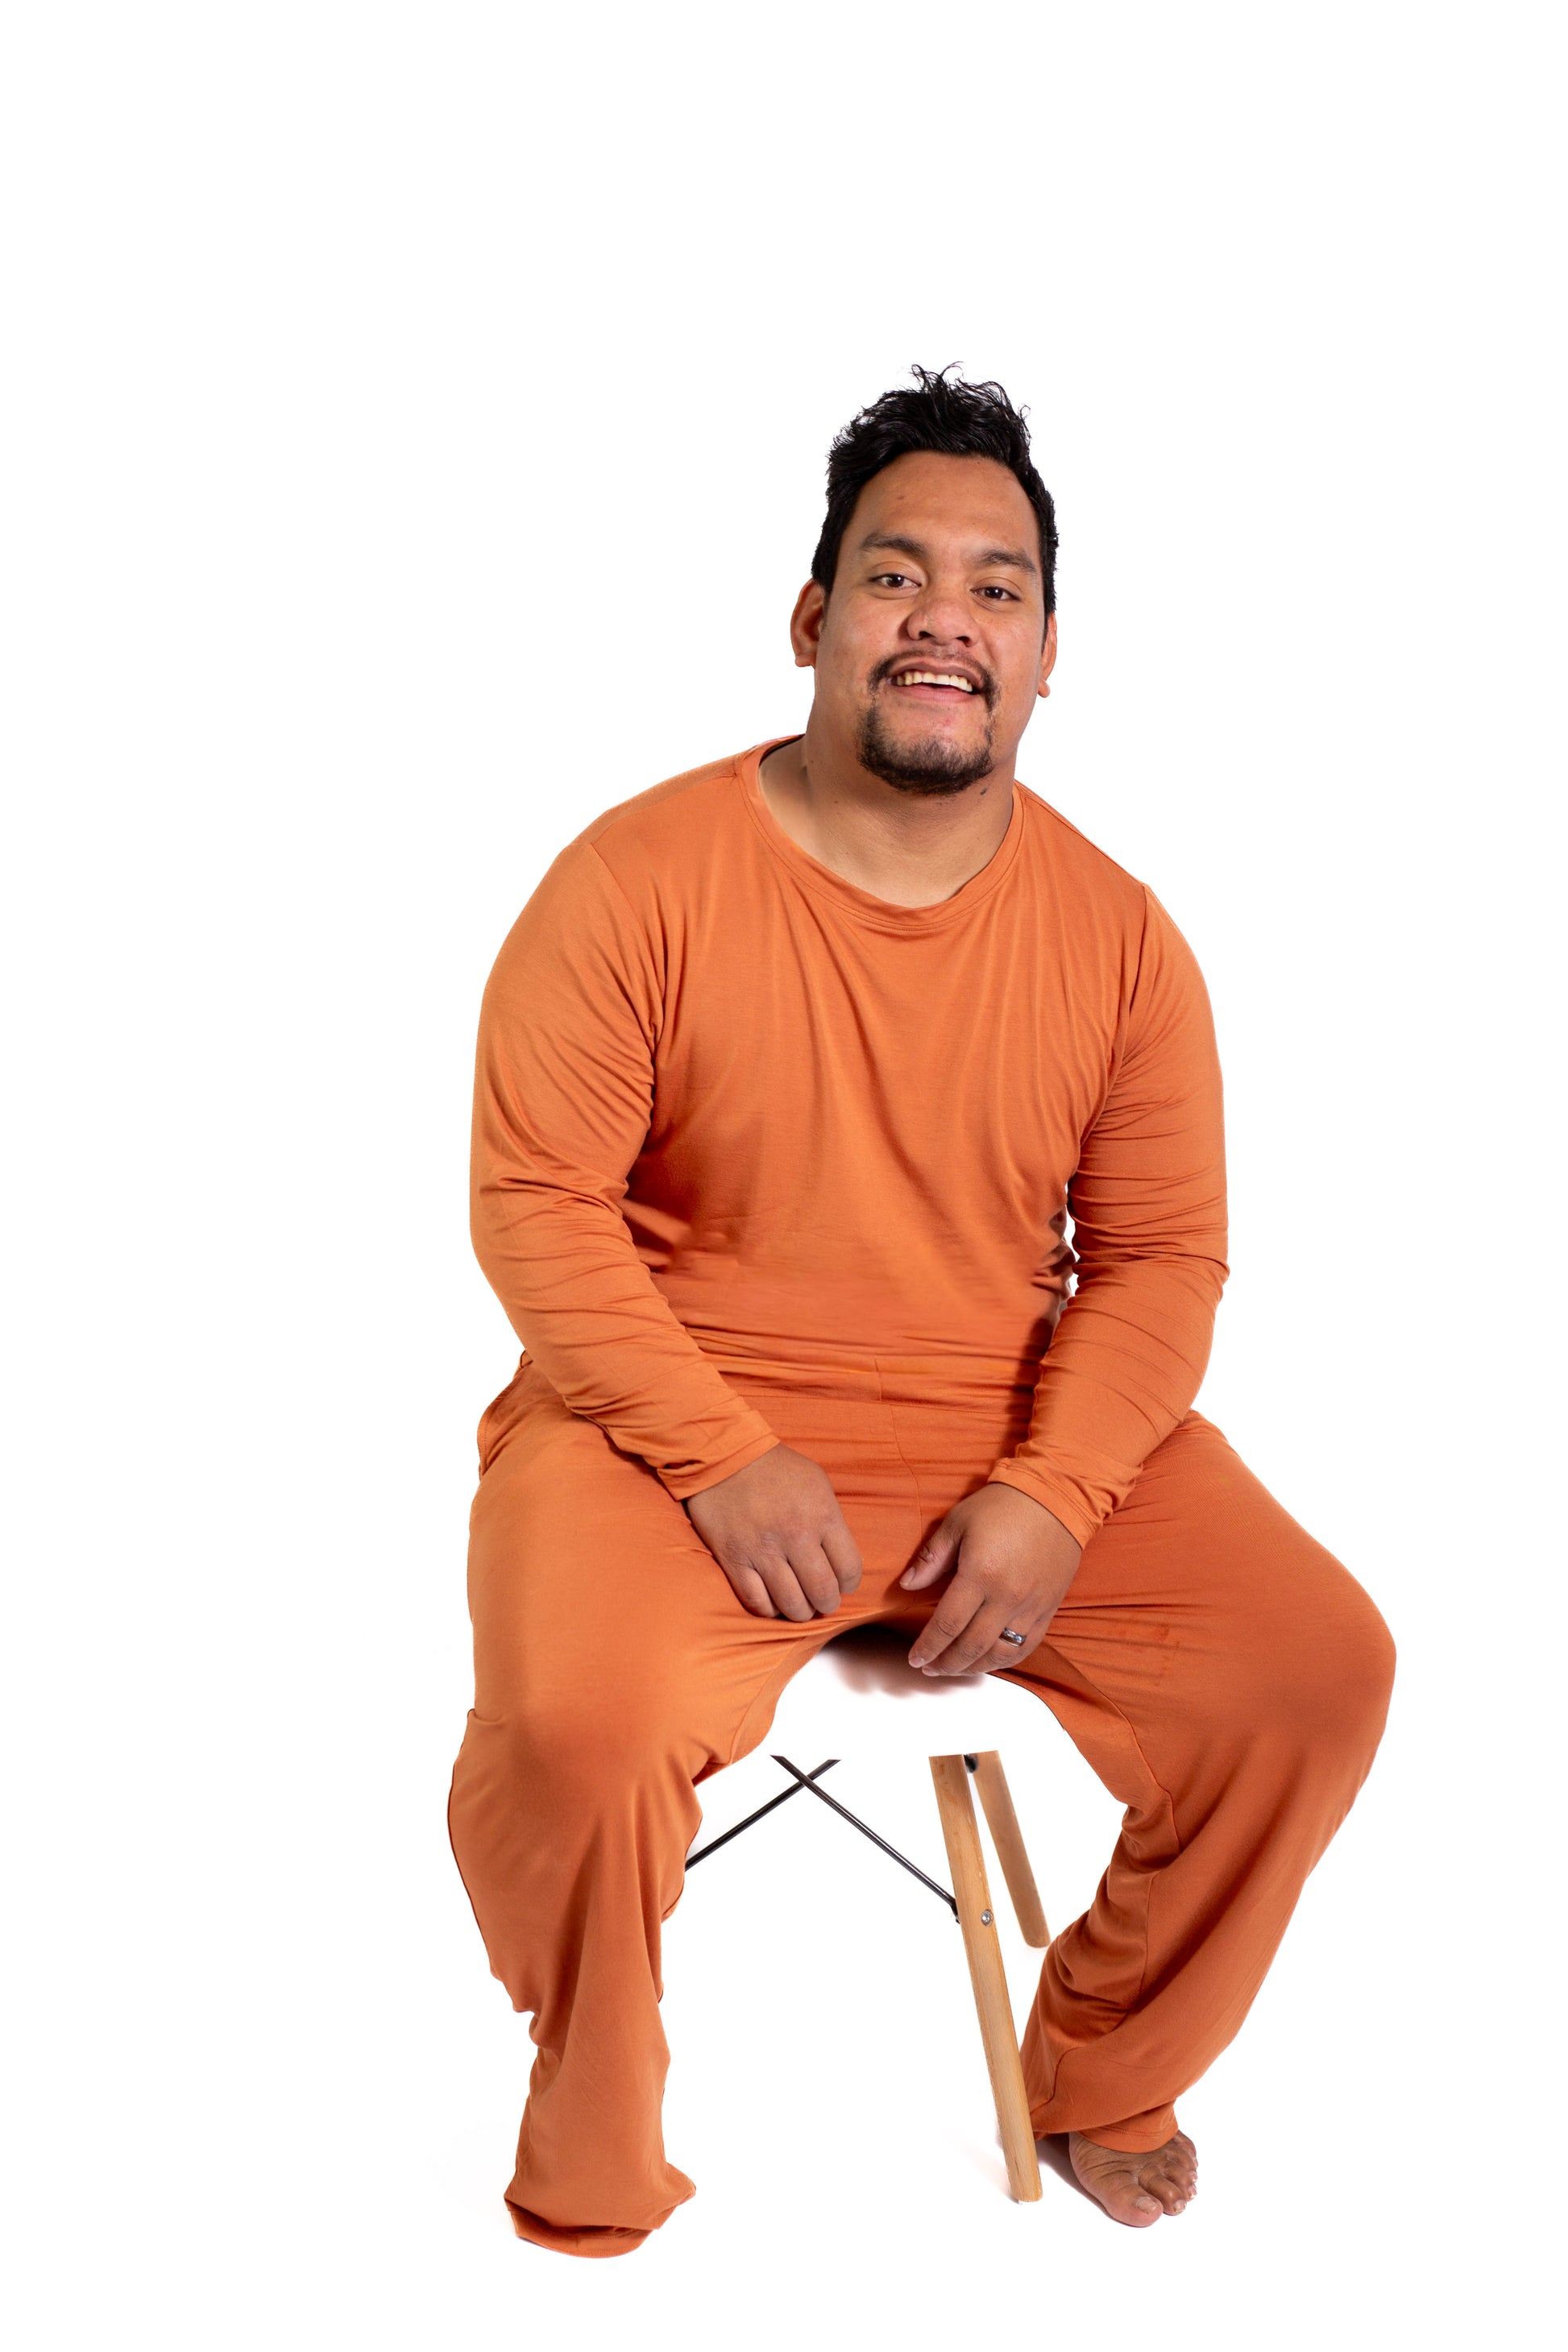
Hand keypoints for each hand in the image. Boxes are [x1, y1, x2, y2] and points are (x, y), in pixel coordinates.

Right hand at [684, 1443, 863, 1621]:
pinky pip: (757, 1602)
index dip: (849, 1584)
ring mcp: (763, 1551)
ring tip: (799, 1605)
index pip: (850, 1570)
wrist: (725, 1454)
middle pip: (823, 1593)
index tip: (842, 1583)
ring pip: (792, 1605)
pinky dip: (769, 1609)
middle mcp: (795, 1536)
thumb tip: (839, 1560)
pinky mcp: (734, 1559)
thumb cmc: (776, 1468)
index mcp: (822, 1516)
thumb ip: (831, 1521)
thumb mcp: (818, 1484)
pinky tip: (773, 1600)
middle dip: (827, 1603)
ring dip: (800, 1611)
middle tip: (821, 1599)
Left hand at [900, 1482, 1081, 1674]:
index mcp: (980, 1574)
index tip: (914, 1657)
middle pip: (971, 1646)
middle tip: (929, 1667)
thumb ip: (932, 1558)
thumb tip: (907, 1585)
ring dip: (972, 1667)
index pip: (947, 1624)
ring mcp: (1031, 1606)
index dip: (928, 1646)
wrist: (1056, 1499)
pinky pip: (1026, 1647)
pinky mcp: (1048, 1609)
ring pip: (999, 1654)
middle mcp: (1007, 1596)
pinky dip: (1004, 1660)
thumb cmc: (1002, 1507)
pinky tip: (987, 1661)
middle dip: (945, 1663)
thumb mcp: (958, 1523)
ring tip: (953, 1668)